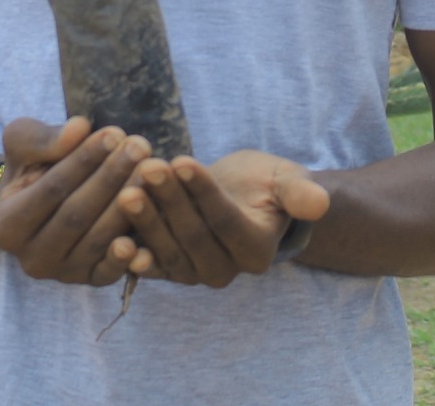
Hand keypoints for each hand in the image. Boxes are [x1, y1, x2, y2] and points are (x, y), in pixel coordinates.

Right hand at [0, 117, 151, 285]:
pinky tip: (149, 225)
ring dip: (129, 204)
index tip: (113, 133)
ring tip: (151, 170)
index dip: (84, 161)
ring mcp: (61, 275)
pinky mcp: (90, 281)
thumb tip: (78, 129)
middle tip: (140, 147)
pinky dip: (131, 253)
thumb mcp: (24, 144)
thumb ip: (43, 139)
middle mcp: (30, 260)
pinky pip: (112, 269)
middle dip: (111, 178)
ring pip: (97, 240)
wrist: (42, 203)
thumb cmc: (32, 168)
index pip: (51, 190)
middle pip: (77, 216)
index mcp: (6, 228)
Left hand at [113, 149, 329, 287]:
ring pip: (167, 249)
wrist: (239, 197)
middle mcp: (225, 271)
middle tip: (148, 168)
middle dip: (169, 201)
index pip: (225, 220)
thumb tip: (319, 202)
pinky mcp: (167, 268)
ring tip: (127, 188)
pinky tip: (114, 236)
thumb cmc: (265, 184)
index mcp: (256, 250)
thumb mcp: (285, 180)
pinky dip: (131, 252)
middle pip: (192, 236)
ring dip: (145, 220)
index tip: (183, 160)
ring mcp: (193, 273)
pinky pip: (149, 263)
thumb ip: (299, 193)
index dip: (203, 192)